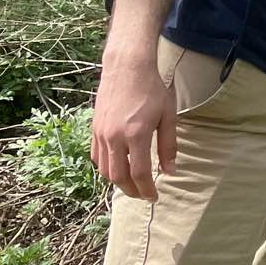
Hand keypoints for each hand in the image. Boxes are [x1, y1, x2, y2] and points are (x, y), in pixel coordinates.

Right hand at [92, 41, 176, 199]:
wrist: (127, 68)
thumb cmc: (152, 90)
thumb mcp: (168, 116)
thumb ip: (169, 145)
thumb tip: (170, 171)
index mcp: (136, 134)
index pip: (140, 173)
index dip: (147, 190)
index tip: (155, 197)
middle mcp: (114, 137)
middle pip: (119, 177)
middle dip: (132, 191)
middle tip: (144, 195)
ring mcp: (101, 133)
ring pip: (104, 169)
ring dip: (118, 181)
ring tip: (133, 184)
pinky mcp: (95, 129)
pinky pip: (97, 157)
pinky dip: (107, 168)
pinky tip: (119, 168)